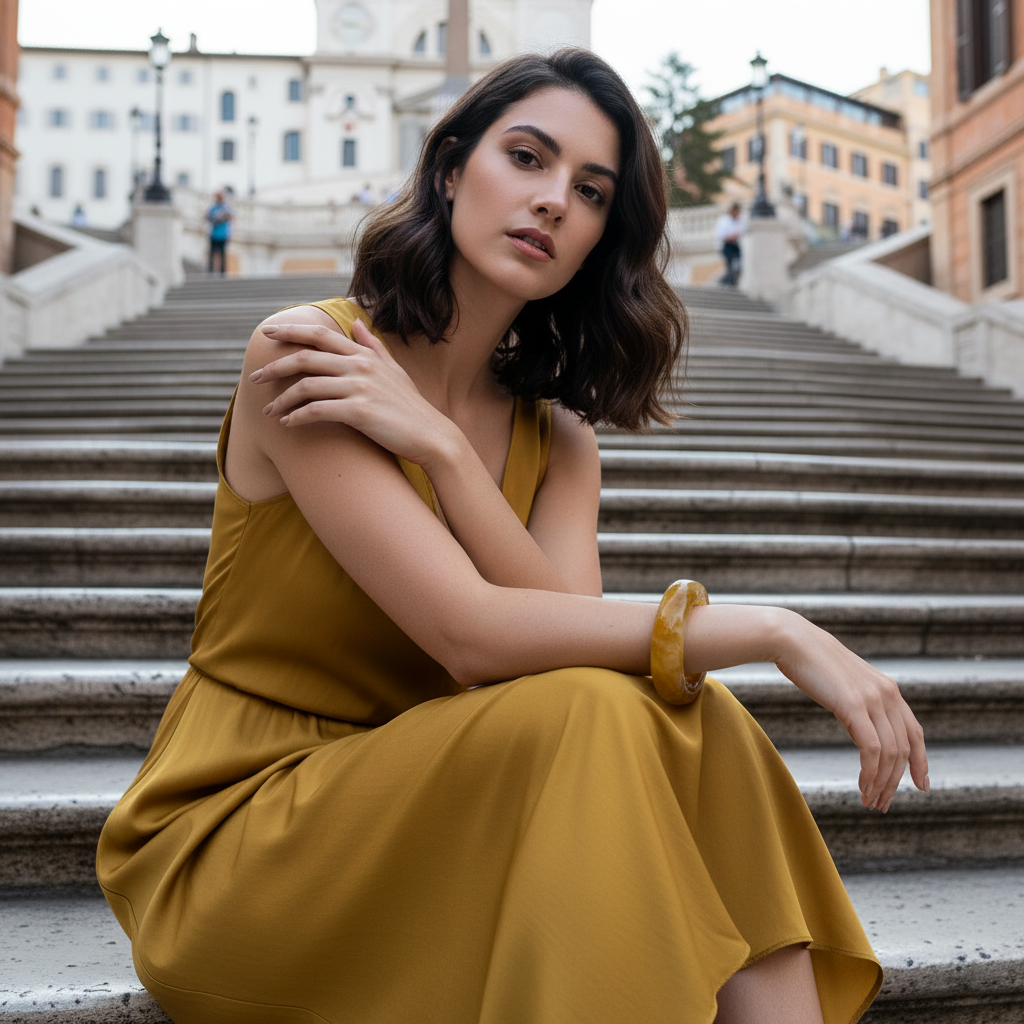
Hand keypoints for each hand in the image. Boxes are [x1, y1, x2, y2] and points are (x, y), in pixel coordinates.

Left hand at [252, 318, 457, 466]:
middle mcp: (359, 367)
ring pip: (305, 387)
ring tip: (269, 411)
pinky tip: (288, 424)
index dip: (291, 331)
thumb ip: (372, 345)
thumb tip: (357, 323)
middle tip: (255, 378)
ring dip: (281, 400)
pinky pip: (316, 411)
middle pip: (305, 358)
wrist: (431, 435)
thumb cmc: (410, 406)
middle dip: (275, 367)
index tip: (268, 334)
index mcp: (364, 355)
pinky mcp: (358, 412)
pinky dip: (297, 417)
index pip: (320, 336)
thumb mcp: (394, 369)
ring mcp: (359, 388)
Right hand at [774, 615, 928, 811]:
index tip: (921, 786)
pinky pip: (871, 749)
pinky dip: (870, 772)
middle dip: (896, 781)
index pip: (915, 732)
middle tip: (882, 804)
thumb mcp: (844, 682)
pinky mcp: (854, 705)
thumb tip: (859, 719)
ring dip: (881, 782)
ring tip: (869, 801)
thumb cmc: (811, 661)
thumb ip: (859, 700)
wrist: (792, 640)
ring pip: (890, 753)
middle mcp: (888, 694)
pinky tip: (861, 786)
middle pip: (904, 749)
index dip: (921, 762)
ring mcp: (872, 699)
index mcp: (888, 689)